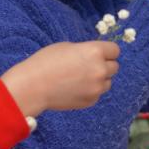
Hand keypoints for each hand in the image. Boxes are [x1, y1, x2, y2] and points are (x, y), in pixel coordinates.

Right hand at [2, 41, 119, 116]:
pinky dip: (90, 91)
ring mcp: (97, 88)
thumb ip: (86, 51)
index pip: (115, 50)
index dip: (107, 51)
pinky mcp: (91, 101)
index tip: (99, 54)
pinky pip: (97, 93)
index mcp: (95, 52)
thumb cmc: (46, 62)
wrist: (33, 87)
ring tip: (80, 78)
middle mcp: (100, 70)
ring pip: (107, 82)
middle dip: (104, 65)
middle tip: (88, 66)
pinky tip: (74, 88)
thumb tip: (96, 57)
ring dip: (99, 79)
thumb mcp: (67, 47)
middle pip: (114, 67)